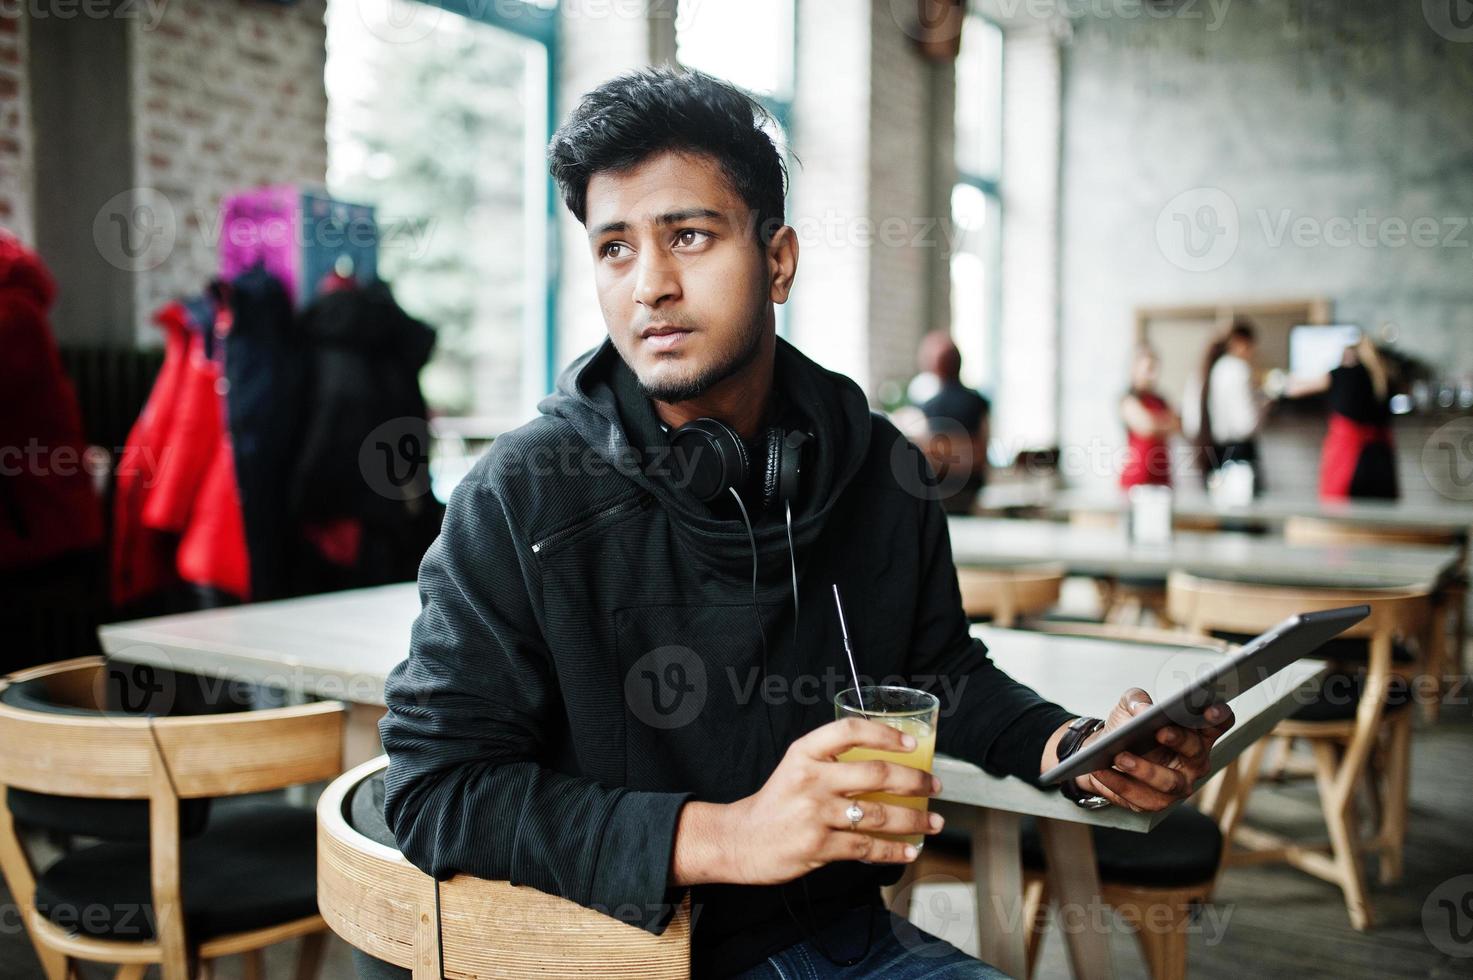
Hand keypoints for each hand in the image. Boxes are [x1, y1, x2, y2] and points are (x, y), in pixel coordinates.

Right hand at [687, 718, 943, 885]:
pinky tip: (909, 849)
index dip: (886, 734)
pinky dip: (893, 850)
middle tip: (934, 786)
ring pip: (879, 814)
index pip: (850, 731)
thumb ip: (832, 763)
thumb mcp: (797, 768)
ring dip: (914, 820)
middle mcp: (811, 779)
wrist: (741, 839)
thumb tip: (887, 765)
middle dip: (915, 781)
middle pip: (876, 774)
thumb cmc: (777, 802)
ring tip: (933, 822)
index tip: (912, 744)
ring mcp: (815, 814)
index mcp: (805, 752)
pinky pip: (867, 847)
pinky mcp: (819, 846)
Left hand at [1074, 688, 1233, 811]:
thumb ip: (1136, 700)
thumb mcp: (1128, 706)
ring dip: (1144, 770)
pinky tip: (1102, 771)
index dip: (1219, 717)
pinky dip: (1119, 784)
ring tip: (1120, 757)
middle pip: (1196, 751)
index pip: (1219, 724)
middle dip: (1179, 740)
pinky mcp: (1156, 802)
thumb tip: (1143, 710)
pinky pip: (1140, 797)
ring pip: (1170, 782)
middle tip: (1160, 731)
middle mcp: (1194, 761)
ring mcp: (1179, 784)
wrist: (1102, 753)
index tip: (1209, 710)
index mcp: (1196, 732)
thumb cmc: (1126, 728)